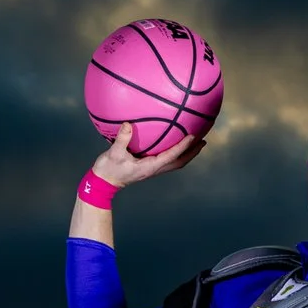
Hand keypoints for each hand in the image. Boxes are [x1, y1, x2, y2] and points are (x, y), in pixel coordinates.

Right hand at [92, 121, 207, 189]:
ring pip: (175, 162)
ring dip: (187, 154)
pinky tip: (175, 142)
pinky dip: (176, 152)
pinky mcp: (148, 167)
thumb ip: (122, 139)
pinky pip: (167, 160)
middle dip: (193, 152)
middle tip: (204, 140)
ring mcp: (152, 169)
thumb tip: (128, 124)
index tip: (193, 136)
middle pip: (180, 162)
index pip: (171, 156)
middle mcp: (154, 169)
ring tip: (196, 142)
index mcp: (150, 167)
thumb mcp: (113, 154)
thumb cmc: (108, 170)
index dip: (183, 146)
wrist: (103, 183)